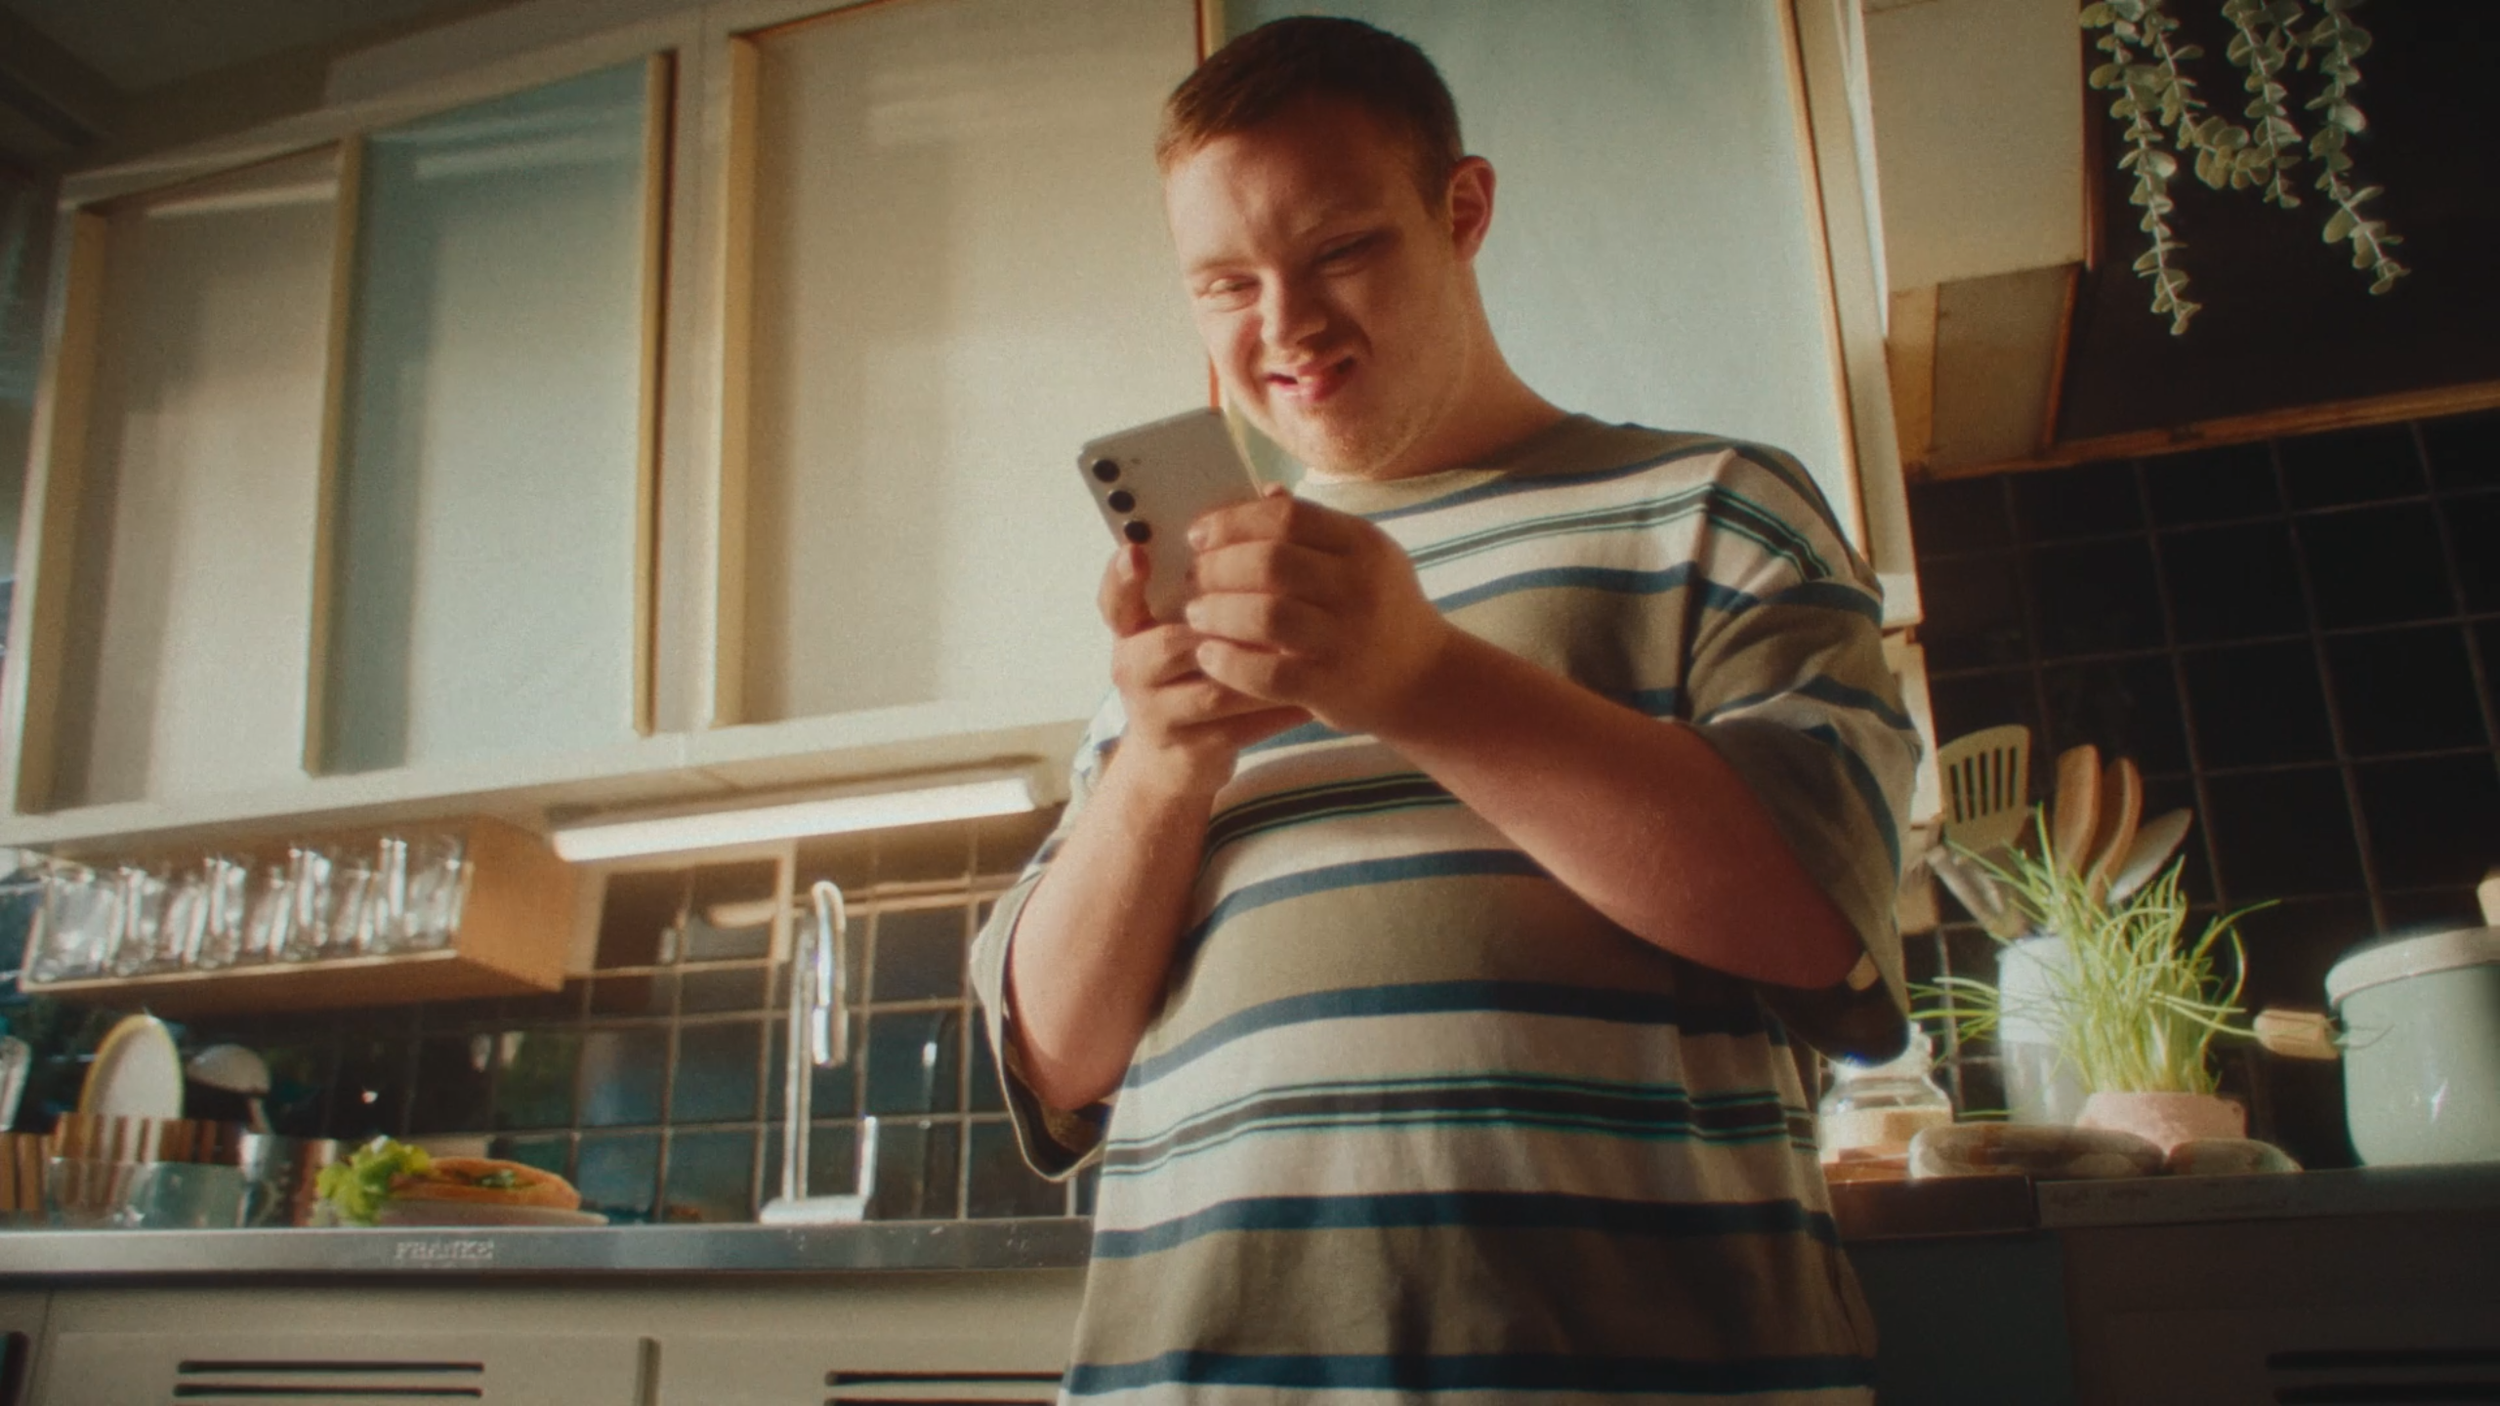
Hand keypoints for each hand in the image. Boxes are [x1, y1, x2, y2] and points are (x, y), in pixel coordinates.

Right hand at [1099, 543, 1306, 797]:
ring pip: (1214, 683)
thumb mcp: (1195, 622)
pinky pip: (1237, 724)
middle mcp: (1131, 666)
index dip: (1121, 576)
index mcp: (1133, 627)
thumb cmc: (1197, 670)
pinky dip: (1275, 708)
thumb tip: (1273, 494)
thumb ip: (1223, 570)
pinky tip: (1311, 695)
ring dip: (1263, 665)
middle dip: (1231, 622)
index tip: (1138, 551)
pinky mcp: (1186, 747)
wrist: (1181, 758)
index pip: (1115, 598)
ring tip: (1307, 649)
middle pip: (1173, 640)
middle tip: (1283, 602)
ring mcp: (1155, 710)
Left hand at [1182, 487, 1453, 734]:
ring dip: (1217, 613)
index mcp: (1364, 544)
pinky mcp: (1333, 688)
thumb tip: (1262, 492)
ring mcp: (1348, 640)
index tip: (1198, 536)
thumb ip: (1313, 527)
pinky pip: (1267, 674)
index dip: (1233, 522)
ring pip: (1265, 616)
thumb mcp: (1363, 557)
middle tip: (1193, 578)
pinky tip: (1208, 656)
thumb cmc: (1381, 608)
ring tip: (1195, 614)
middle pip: (1270, 563)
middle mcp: (1360, 588)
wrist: (1425, 678)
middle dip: (1217, 567)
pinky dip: (1228, 663)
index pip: (1287, 517)